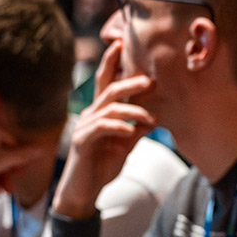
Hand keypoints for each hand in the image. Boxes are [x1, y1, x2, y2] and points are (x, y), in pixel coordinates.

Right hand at [52, 41, 157, 218]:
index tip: (122, 44)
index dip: (112, 63)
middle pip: (108, 90)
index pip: (106, 83)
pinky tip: (130, 131)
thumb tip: (154, 117)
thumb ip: (137, 130)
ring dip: (132, 111)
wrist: (83, 192)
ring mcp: (84, 127)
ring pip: (108, 109)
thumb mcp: (124, 147)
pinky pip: (101, 128)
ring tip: (151, 116)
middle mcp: (89, 115)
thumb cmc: (101, 167)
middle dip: (130, 83)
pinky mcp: (82, 142)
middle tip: (151, 81)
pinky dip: (118, 127)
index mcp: (99, 113)